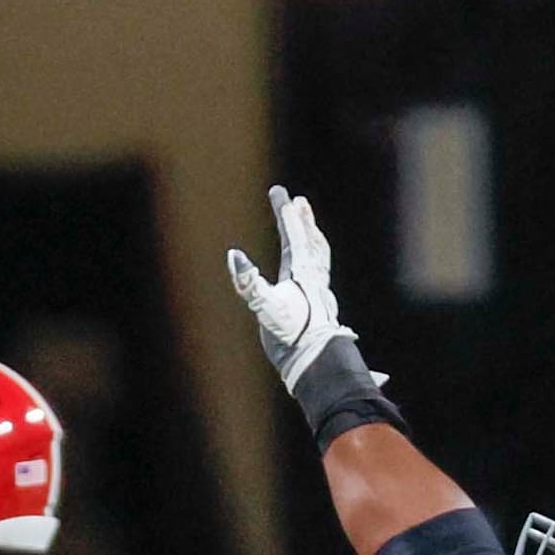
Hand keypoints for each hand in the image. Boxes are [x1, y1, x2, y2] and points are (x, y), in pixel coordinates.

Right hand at [226, 185, 362, 398]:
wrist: (314, 361)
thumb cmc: (292, 335)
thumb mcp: (265, 307)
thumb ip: (249, 282)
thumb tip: (234, 256)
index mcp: (301, 272)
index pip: (293, 235)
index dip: (286, 212)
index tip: (281, 192)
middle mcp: (312, 278)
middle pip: (310, 241)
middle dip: (303, 220)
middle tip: (300, 201)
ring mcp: (316, 291)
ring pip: (319, 256)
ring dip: (314, 238)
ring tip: (310, 226)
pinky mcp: (316, 305)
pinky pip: (320, 274)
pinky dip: (317, 262)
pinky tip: (313, 268)